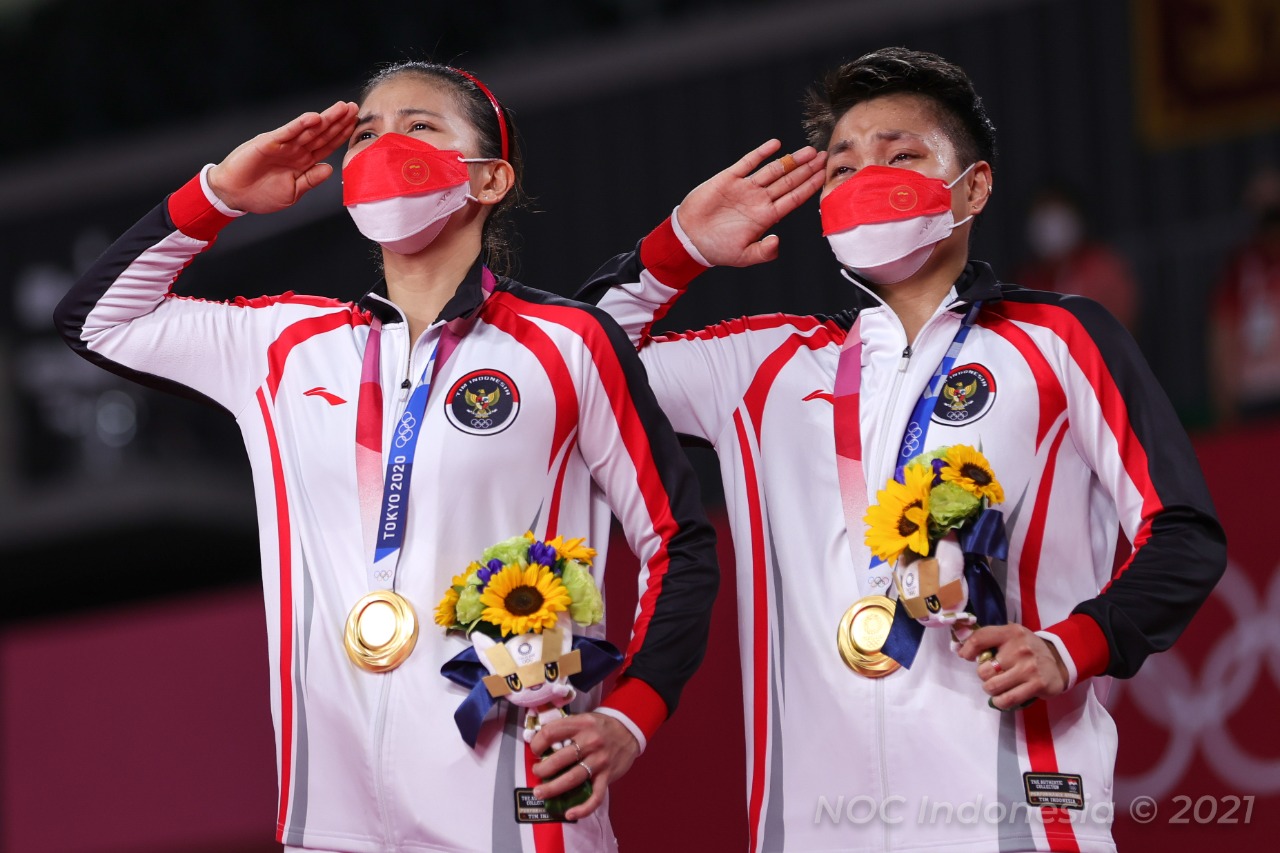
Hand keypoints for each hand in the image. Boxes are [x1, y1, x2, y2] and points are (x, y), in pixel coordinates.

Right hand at [206, 100, 358, 213]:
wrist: (234, 195)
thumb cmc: (262, 195)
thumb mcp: (293, 192)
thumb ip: (311, 180)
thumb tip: (330, 168)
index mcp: (303, 162)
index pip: (327, 145)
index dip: (341, 135)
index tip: (356, 125)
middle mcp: (296, 150)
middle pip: (322, 133)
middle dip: (338, 121)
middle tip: (354, 108)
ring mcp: (283, 145)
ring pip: (308, 129)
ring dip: (325, 118)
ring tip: (341, 107)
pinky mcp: (269, 142)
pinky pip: (287, 132)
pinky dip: (300, 125)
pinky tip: (314, 117)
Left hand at [529, 712, 639, 819]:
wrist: (630, 730)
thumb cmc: (601, 726)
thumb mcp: (584, 718)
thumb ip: (565, 728)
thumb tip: (539, 742)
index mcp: (581, 724)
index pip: (551, 732)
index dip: (537, 743)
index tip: (535, 750)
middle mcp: (590, 742)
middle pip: (559, 759)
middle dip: (542, 769)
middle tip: (536, 773)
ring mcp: (600, 760)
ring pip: (572, 778)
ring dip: (553, 788)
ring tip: (540, 793)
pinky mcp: (608, 776)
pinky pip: (595, 796)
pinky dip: (583, 808)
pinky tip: (569, 813)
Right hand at [675, 139, 826, 266]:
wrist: (689, 238)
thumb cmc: (716, 249)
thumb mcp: (743, 256)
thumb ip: (764, 252)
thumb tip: (778, 242)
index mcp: (765, 217)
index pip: (793, 198)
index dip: (809, 187)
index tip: (823, 175)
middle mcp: (759, 200)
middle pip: (789, 181)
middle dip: (807, 169)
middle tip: (823, 156)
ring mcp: (745, 188)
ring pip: (774, 170)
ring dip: (791, 160)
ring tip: (808, 151)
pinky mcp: (729, 178)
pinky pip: (748, 162)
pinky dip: (761, 153)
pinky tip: (776, 145)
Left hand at [956, 624, 1068, 709]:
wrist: (1059, 661)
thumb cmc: (1027, 648)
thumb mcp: (1011, 635)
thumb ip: (989, 637)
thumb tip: (961, 647)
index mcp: (1011, 632)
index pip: (979, 639)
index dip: (967, 650)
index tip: (966, 656)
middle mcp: (1020, 648)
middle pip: (983, 670)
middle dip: (983, 676)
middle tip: (992, 674)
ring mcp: (1029, 667)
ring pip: (993, 686)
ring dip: (991, 690)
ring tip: (997, 686)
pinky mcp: (1037, 685)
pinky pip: (1008, 699)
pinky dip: (1000, 702)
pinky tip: (1002, 698)